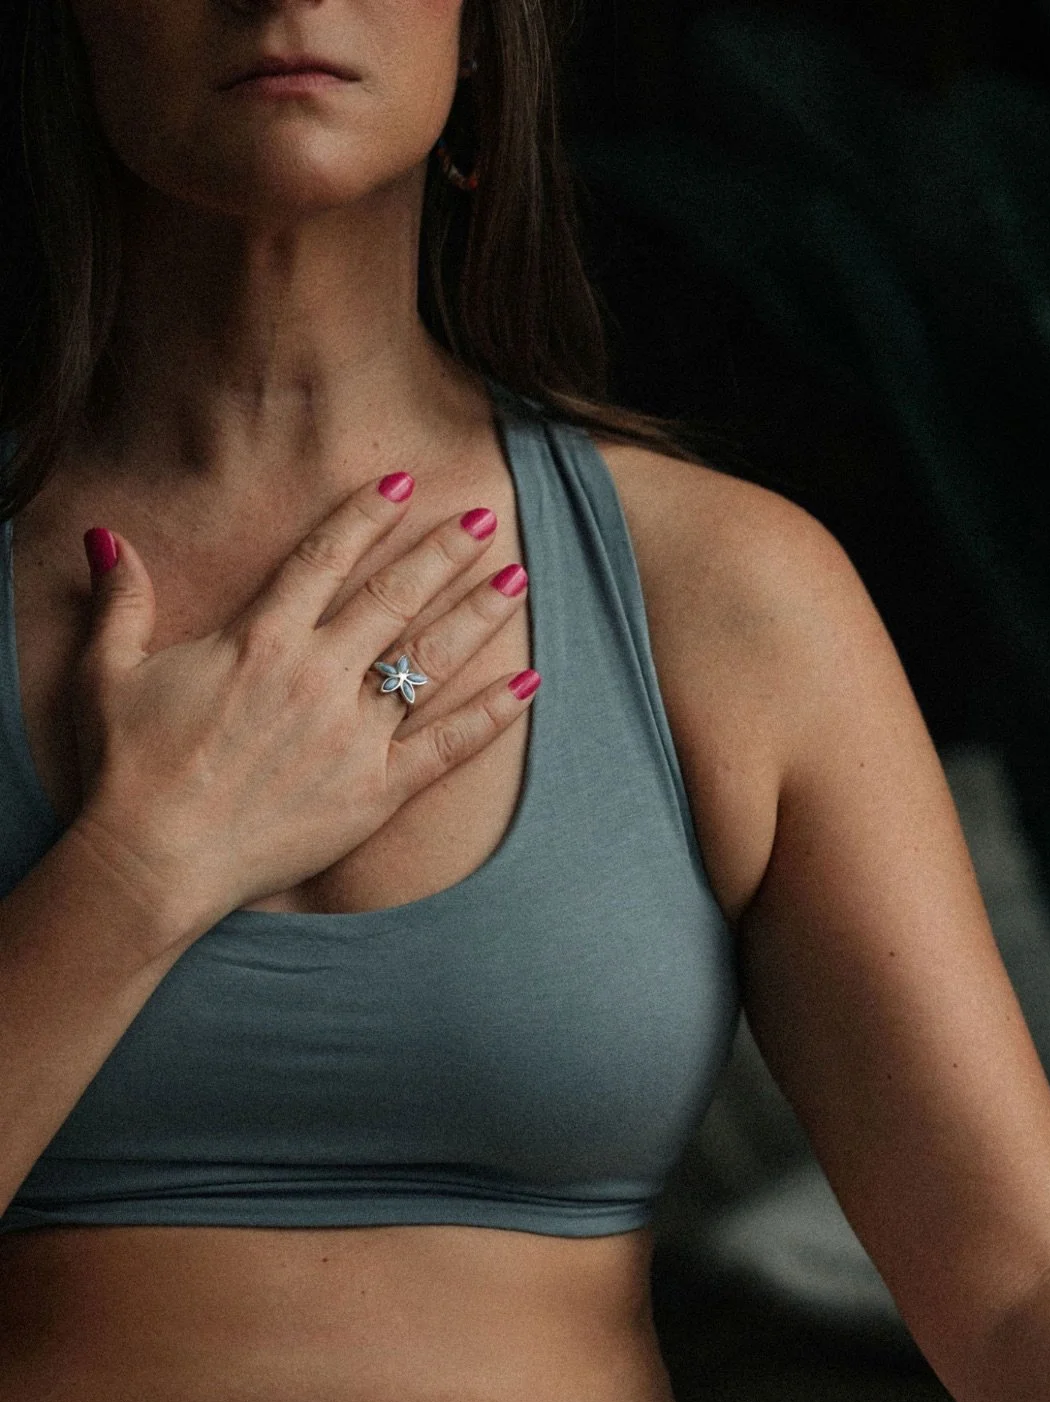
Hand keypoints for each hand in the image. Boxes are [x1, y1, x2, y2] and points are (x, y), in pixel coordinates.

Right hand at [69, 475, 533, 934]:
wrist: (155, 859)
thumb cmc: (128, 769)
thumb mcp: (109, 672)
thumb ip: (122, 601)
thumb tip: (107, 536)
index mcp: (259, 641)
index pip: (323, 559)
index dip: (364, 516)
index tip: (401, 483)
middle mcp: (316, 677)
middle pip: (393, 599)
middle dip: (441, 554)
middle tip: (482, 518)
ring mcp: (353, 736)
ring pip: (429, 662)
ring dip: (477, 617)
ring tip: (516, 581)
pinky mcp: (375, 793)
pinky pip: (448, 747)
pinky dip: (493, 715)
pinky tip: (529, 683)